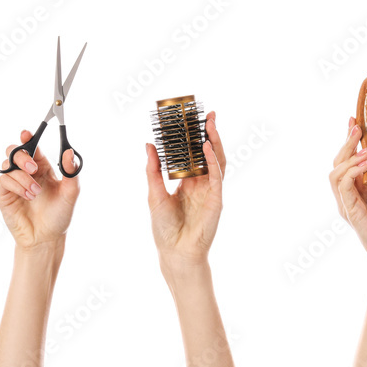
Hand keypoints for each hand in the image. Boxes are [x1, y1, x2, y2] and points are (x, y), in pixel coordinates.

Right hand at [0, 130, 80, 250]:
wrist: (46, 238)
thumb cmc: (59, 216)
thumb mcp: (71, 193)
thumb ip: (71, 172)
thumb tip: (69, 152)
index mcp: (42, 167)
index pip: (33, 146)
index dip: (28, 137)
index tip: (27, 134)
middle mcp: (26, 172)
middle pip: (15, 151)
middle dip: (23, 156)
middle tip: (34, 169)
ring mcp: (14, 183)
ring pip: (8, 165)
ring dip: (23, 177)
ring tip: (35, 193)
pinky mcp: (5, 194)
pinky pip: (4, 180)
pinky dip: (16, 186)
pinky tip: (27, 197)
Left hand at [145, 111, 225, 285]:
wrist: (174, 252)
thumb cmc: (164, 228)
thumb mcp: (154, 193)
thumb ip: (153, 169)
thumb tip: (149, 144)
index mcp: (187, 182)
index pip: (192, 154)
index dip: (193, 137)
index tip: (190, 118)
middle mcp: (201, 184)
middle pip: (208, 154)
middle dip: (209, 134)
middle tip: (208, 114)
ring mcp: (210, 191)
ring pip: (216, 161)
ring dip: (214, 142)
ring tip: (209, 124)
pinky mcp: (216, 199)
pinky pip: (216, 176)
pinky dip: (212, 161)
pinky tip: (206, 148)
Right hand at [329, 117, 366, 265]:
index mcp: (355, 187)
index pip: (346, 159)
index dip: (347, 139)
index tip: (354, 120)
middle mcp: (346, 193)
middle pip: (337, 162)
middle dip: (346, 143)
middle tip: (358, 128)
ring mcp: (345, 202)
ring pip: (334, 172)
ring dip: (349, 158)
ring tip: (366, 152)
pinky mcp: (349, 210)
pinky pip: (342, 186)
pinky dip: (351, 173)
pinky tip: (364, 165)